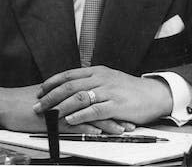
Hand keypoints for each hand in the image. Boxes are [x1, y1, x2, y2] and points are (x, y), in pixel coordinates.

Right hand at [0, 84, 133, 133]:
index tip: (126, 111)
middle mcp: (68, 96)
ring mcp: (61, 106)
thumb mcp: (51, 98)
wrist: (7, 104)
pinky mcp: (53, 117)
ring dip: (107, 122)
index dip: (112, 103)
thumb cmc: (28, 103)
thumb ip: (66, 99)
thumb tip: (80, 103)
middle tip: (131, 121)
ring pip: (89, 113)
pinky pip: (73, 123)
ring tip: (122, 130)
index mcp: (69, 90)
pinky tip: (100, 133)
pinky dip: (88, 128)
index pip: (95, 95)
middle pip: (97, 103)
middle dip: (116, 113)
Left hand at [33, 66, 172, 125]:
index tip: (39, 90)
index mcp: (97, 71)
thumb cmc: (129, 89)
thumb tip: (72, 87)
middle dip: (50, 96)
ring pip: (79, 97)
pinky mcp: (116, 105)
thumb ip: (92, 81)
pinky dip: (80, 115)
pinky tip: (70, 119)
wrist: (153, 94)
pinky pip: (94, 110)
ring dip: (61, 106)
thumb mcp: (109, 79)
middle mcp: (101, 78)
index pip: (69, 75)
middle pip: (70, 86)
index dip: (52, 82)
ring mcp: (108, 91)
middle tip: (38, 105)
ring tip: (49, 114)